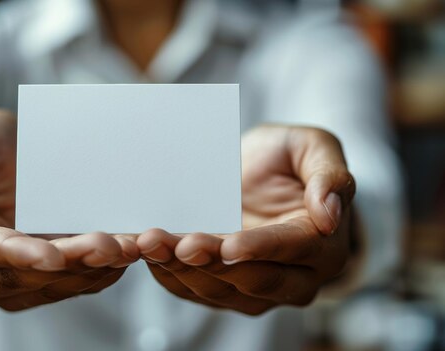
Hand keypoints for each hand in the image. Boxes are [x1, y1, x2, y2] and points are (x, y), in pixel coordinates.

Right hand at [0, 110, 138, 310]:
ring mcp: (14, 279)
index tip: (51, 254)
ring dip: (93, 270)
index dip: (17, 255)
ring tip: (127, 248)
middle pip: (25, 276)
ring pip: (55, 285)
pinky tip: (129, 252)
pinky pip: (74, 281)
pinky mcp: (44, 276)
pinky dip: (103, 270)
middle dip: (69, 264)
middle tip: (107, 246)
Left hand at [137, 125, 355, 314]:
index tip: (229, 245)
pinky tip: (147, 255)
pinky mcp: (225, 290)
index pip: (292, 250)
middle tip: (180, 244)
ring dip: (182, 270)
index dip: (259, 249)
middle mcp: (295, 277)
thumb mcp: (314, 148)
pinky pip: (195, 290)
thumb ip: (329, 175)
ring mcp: (258, 289)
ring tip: (152, 244)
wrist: (261, 179)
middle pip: (253, 279)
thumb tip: (329, 215)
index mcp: (323, 244)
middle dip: (213, 263)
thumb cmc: (288, 160)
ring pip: (219, 290)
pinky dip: (168, 274)